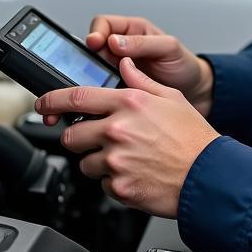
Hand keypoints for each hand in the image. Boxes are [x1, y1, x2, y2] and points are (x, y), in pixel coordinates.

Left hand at [35, 57, 219, 217]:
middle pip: (72, 134)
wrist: (208, 176)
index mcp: (128, 104)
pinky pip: (102, 183)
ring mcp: (116, 161)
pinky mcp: (119, 187)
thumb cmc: (193, 138)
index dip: (52, 99)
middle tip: (94, 139)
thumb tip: (124, 65)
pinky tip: (134, 173)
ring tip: (125, 159)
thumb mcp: (171, 98)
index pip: (76, 97)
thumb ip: (141, 80)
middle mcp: (118, 130)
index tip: (43, 103)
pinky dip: (113, 181)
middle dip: (78, 137)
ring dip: (97, 161)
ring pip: (84, 162)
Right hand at [77, 14, 214, 115]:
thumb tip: (115, 41)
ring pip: (93, 68)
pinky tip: (99, 97)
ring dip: (89, 76)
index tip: (95, 43)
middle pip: (92, 47)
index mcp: (132, 31)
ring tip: (87, 85)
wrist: (195, 91)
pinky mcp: (118, 87)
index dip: (97, 32)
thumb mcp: (168, 48)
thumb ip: (143, 43)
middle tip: (85, 67)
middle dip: (86, 56)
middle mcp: (121, 48)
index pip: (104, 24)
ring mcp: (118, 68)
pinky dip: (97, 92)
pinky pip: (101, 87)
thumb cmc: (183, 64)